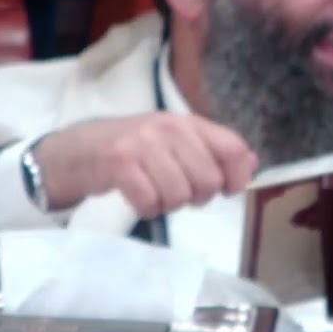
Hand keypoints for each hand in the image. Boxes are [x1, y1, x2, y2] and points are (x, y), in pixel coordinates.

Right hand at [32, 113, 258, 216]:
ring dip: (167, 204)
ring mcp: (143, 143)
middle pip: (207, 180)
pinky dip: (146, 208)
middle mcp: (169, 127)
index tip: (226, 191)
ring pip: (179, 195)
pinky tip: (138, 197)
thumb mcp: (177, 144)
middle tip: (177, 191)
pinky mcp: (119, 163)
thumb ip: (214, 151)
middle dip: (195, 197)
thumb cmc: (135, 150)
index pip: (233, 148)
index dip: (237, 177)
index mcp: (188, 123)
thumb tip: (253, 164)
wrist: (79, 150)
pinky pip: (149, 202)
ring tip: (154, 192)